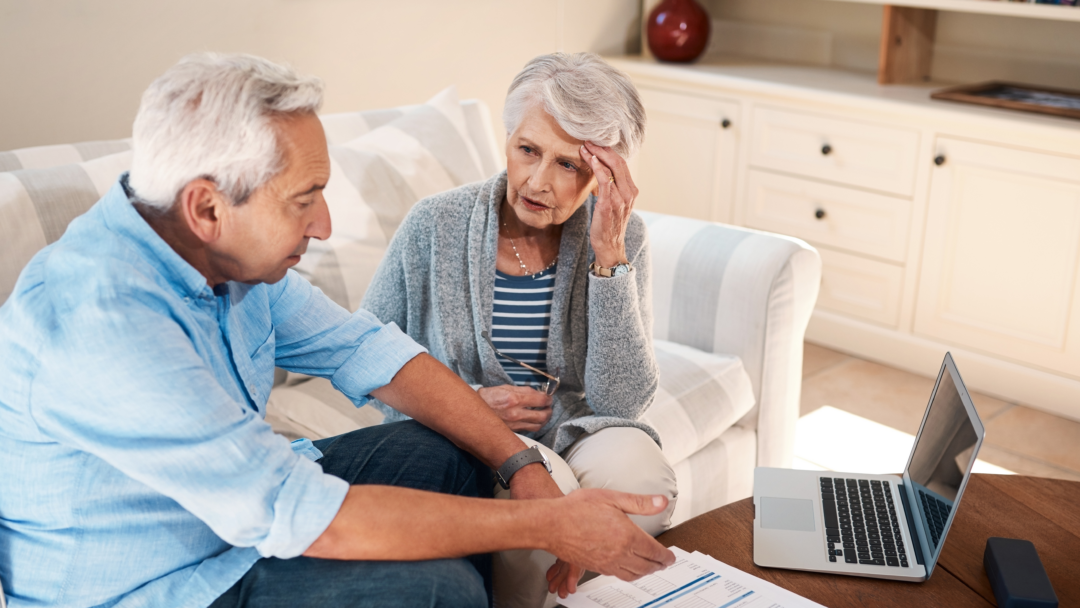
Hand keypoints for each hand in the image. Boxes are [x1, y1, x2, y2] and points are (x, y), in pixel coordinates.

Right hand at [477, 384, 552, 432]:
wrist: (473, 411)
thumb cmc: (488, 397)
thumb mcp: (505, 388)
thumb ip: (523, 390)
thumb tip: (537, 393)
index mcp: (514, 399)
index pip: (540, 400)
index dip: (548, 399)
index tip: (549, 398)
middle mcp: (516, 413)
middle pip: (542, 416)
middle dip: (549, 411)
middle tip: (549, 408)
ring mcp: (514, 424)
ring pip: (537, 426)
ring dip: (544, 421)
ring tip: (545, 415)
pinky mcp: (512, 431)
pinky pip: (528, 430)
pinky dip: (535, 426)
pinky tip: (535, 421)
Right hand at [546, 489, 675, 597]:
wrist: (552, 524)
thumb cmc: (577, 509)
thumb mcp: (612, 499)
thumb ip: (640, 502)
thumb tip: (662, 501)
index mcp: (628, 536)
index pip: (655, 552)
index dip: (666, 556)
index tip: (671, 556)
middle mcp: (620, 554)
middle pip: (647, 566)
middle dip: (659, 565)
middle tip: (665, 563)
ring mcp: (607, 563)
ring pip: (634, 574)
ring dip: (646, 572)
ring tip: (650, 568)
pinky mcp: (595, 567)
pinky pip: (618, 575)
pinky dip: (629, 574)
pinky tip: (627, 568)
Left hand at [581, 142, 638, 268]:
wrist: (610, 246)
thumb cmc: (609, 225)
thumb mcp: (614, 204)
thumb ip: (611, 188)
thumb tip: (601, 173)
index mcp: (631, 190)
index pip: (622, 164)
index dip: (609, 151)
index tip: (596, 144)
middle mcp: (629, 192)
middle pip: (618, 162)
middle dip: (602, 149)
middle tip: (589, 140)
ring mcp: (620, 198)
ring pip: (612, 168)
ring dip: (597, 154)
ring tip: (585, 146)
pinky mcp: (608, 204)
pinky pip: (605, 180)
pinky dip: (598, 167)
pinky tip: (590, 159)